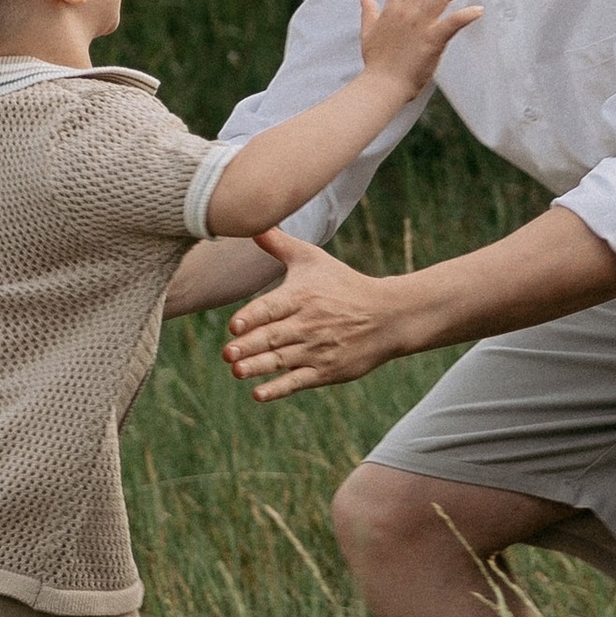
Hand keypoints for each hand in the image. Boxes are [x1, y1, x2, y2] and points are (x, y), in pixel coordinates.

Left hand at [222, 227, 407, 399]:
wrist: (388, 316)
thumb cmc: (344, 284)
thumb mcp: (313, 259)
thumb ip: (278, 244)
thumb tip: (252, 222)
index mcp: (303, 296)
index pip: (273, 307)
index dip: (252, 317)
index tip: (234, 326)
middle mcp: (309, 323)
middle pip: (274, 336)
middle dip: (249, 346)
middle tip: (227, 353)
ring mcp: (318, 349)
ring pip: (282, 360)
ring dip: (258, 367)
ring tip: (236, 371)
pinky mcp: (327, 370)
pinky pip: (298, 381)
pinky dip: (278, 389)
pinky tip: (258, 394)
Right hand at [357, 0, 480, 100]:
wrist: (383, 85)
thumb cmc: (377, 63)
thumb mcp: (367, 33)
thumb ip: (369, 14)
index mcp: (392, 10)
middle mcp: (407, 12)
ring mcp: (421, 25)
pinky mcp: (433, 39)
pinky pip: (454, 21)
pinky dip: (468, 14)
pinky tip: (478, 11)